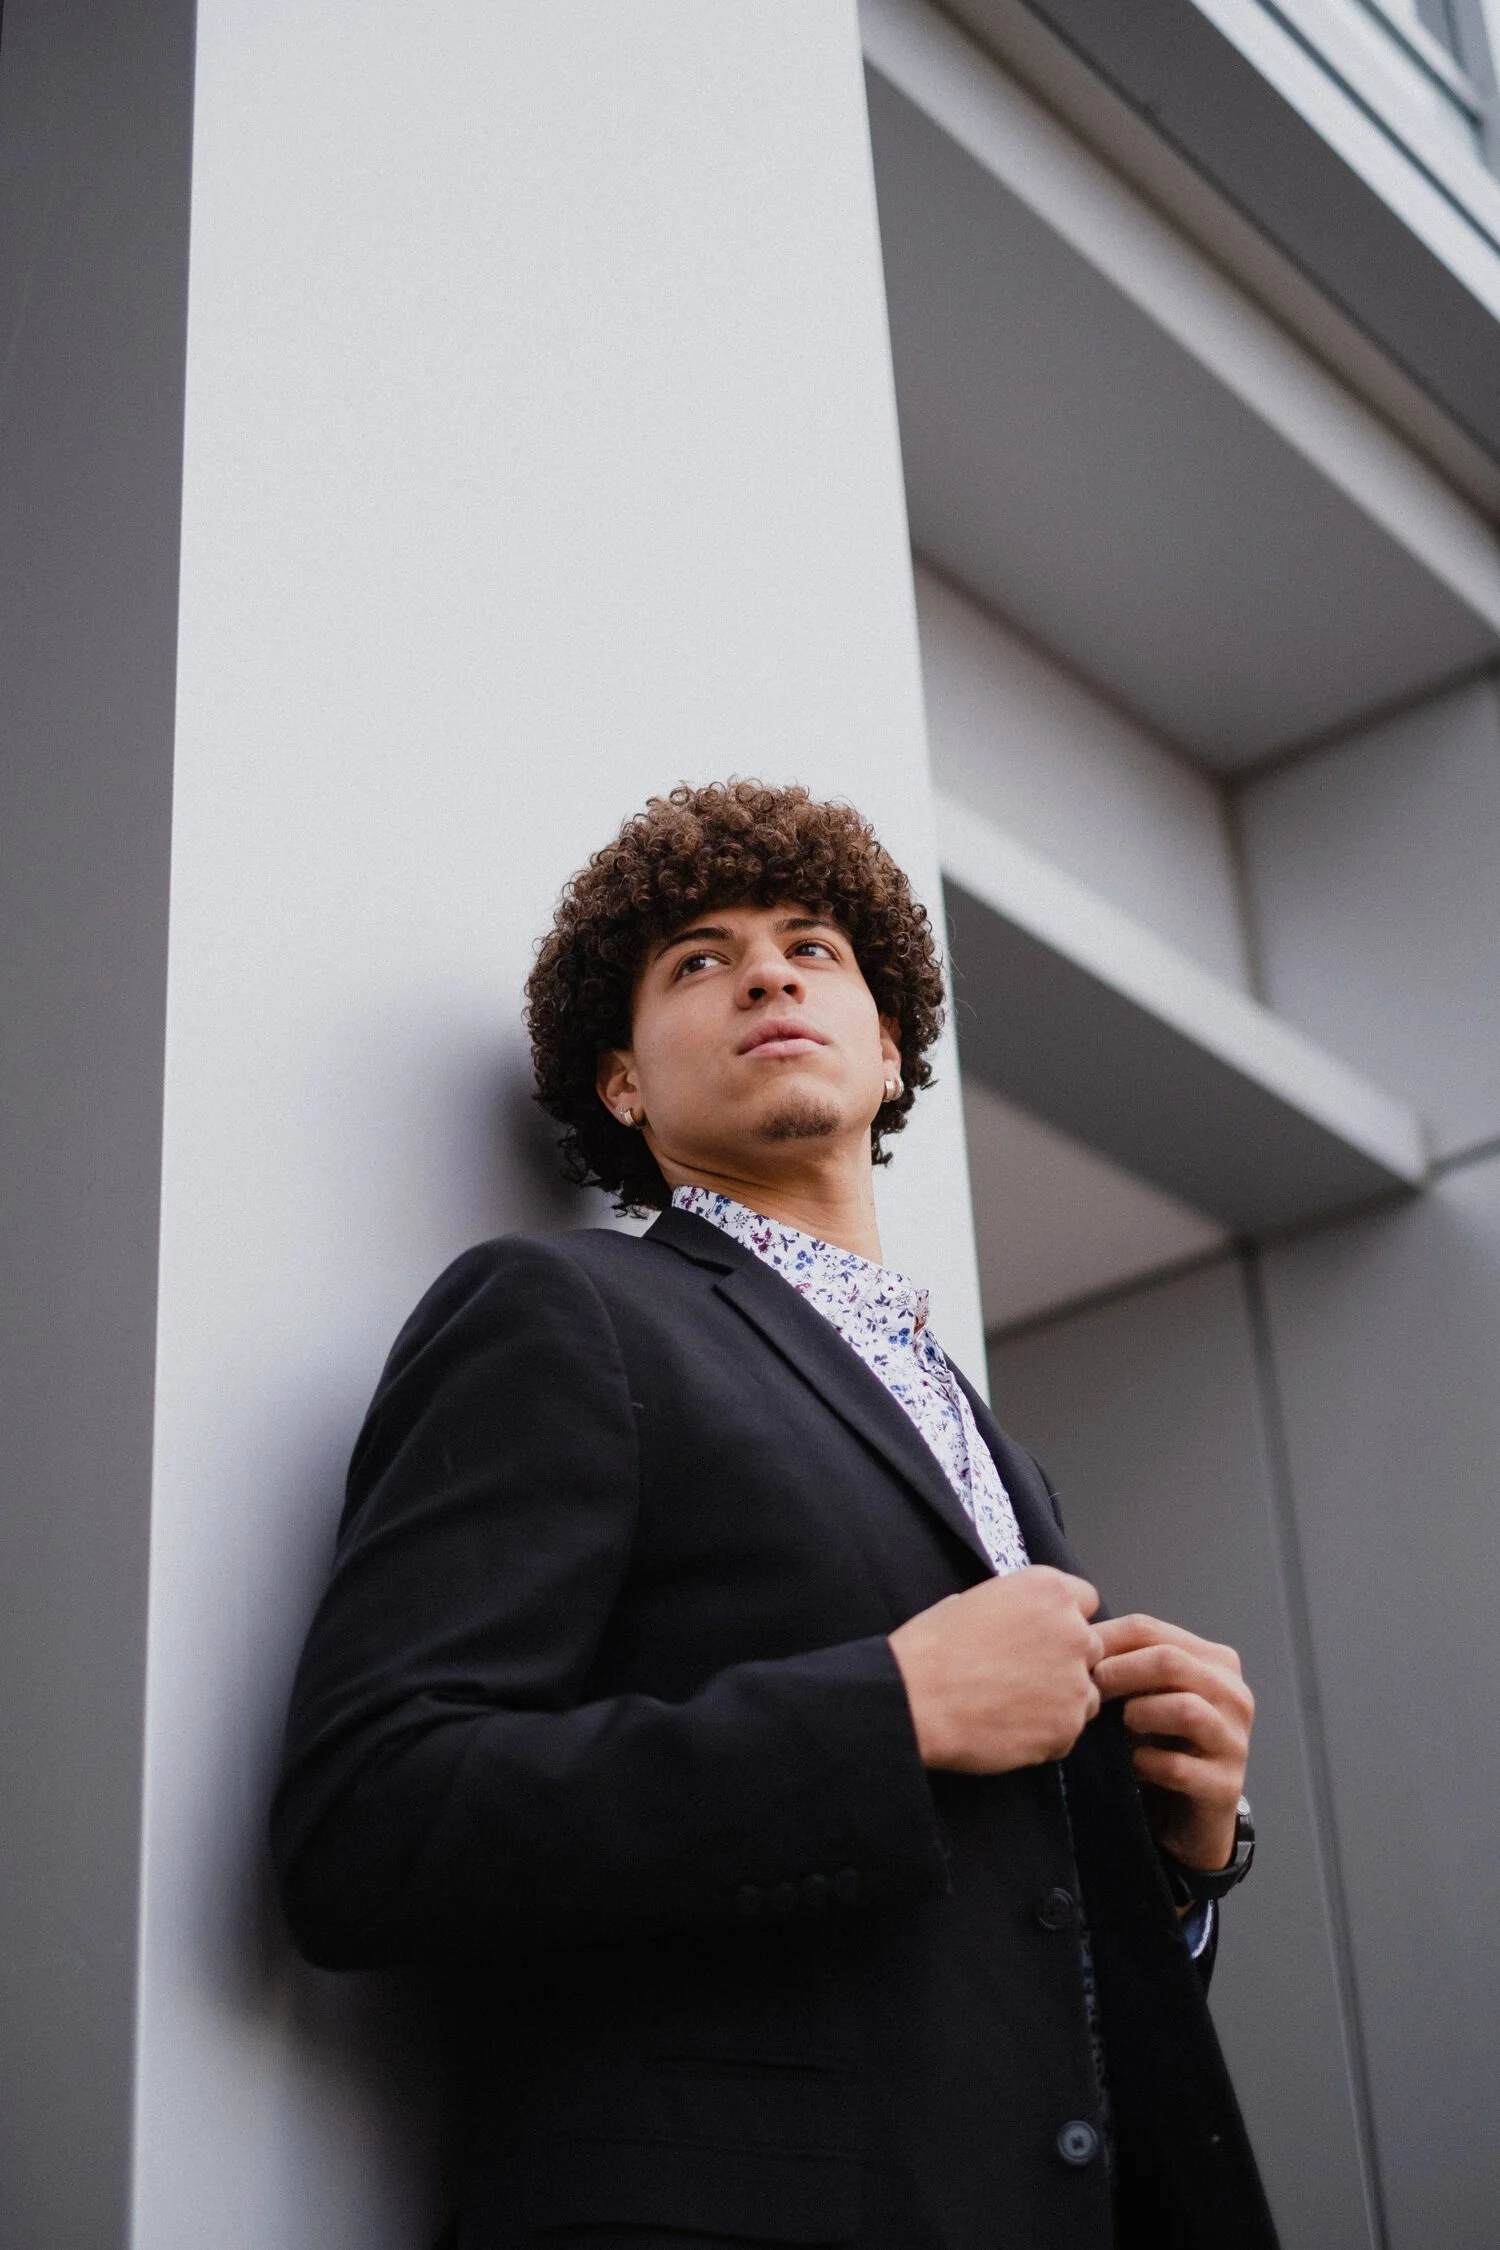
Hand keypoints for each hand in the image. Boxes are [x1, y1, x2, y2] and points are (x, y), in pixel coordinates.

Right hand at [889, 1567, 1103, 1773]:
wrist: (914, 1700)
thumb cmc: (931, 1649)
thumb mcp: (970, 1600)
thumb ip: (1013, 1607)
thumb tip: (1017, 1623)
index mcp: (1047, 1590)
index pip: (1086, 1600)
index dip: (1063, 1619)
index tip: (1043, 1635)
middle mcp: (1072, 1631)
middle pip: (1091, 1647)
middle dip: (1066, 1661)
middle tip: (1024, 1675)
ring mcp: (1075, 1682)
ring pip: (1086, 1693)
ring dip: (1062, 1700)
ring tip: (1014, 1706)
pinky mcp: (1068, 1727)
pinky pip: (1068, 1732)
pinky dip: (1047, 1735)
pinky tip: (1009, 1728)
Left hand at [1091, 1614, 1253, 1869]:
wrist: (1187, 1814)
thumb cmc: (1161, 1743)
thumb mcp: (1146, 1694)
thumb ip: (1126, 1663)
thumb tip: (1077, 1641)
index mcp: (1214, 1661)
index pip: (1148, 1630)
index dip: (1102, 1640)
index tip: (1069, 1658)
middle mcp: (1233, 1694)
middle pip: (1169, 1660)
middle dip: (1118, 1672)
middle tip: (1089, 1692)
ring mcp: (1234, 1741)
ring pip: (1184, 1709)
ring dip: (1139, 1716)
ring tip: (1121, 1728)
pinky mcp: (1225, 1786)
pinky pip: (1177, 1766)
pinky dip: (1145, 1763)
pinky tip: (1133, 1765)